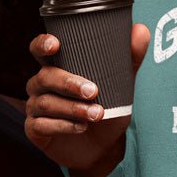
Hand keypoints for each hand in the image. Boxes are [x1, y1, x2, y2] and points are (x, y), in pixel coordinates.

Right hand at [24, 23, 149, 176]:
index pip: (39, 50)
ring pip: (46, 102)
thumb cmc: (108, 107)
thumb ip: (129, 58)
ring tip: (98, 114)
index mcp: (57, 67)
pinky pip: (43, 125)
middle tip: (94, 91)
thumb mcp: (121, 84)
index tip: (55, 45)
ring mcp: (35, 107)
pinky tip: (81, 127)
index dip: (42, 45)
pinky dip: (64, 125)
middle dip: (69, 83)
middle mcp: (41, 84)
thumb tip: (141, 29)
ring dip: (73, 108)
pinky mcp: (35, 130)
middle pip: (45, 77)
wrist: (104, 146)